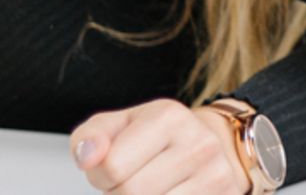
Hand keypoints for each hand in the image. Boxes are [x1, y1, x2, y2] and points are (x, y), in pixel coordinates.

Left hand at [70, 98, 249, 194]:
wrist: (207, 147)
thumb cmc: (154, 139)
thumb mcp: (118, 126)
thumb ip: (90, 136)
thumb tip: (88, 157)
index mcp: (170, 117)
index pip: (111, 167)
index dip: (100, 176)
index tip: (114, 168)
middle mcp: (200, 144)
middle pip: (131, 193)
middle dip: (118, 194)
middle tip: (132, 180)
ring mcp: (217, 175)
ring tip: (151, 188)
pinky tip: (169, 193)